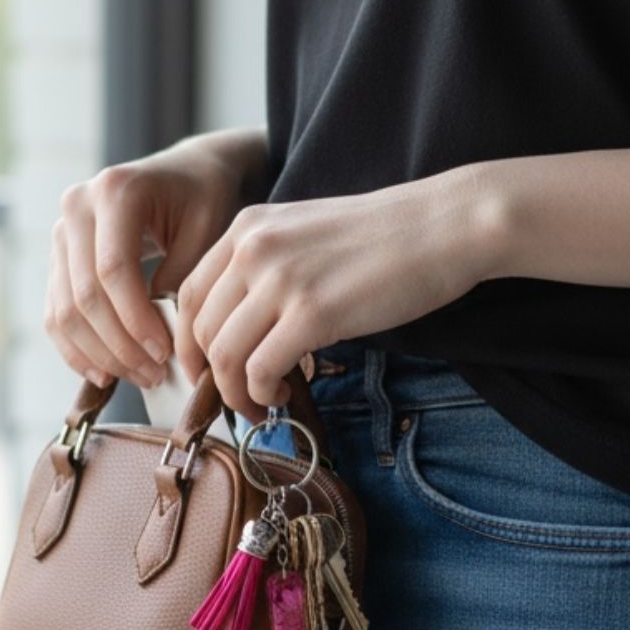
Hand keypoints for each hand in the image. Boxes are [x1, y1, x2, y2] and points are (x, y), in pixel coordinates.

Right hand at [43, 127, 270, 389]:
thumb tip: (159, 334)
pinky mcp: (58, 260)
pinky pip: (56, 314)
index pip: (113, 270)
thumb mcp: (208, 229)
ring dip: (100, 355)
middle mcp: (77, 207)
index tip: (165, 354)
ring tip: (140, 377)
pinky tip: (106, 374)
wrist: (187, 175)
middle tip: (155, 375)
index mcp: (115, 191)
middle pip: (85, 296)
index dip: (136, 320)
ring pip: (65, 311)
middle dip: (120, 345)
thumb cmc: (204, 200)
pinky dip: (78, 350)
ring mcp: (62, 234)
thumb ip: (183, 277)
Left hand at [174, 165, 508, 423]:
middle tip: (235, 397)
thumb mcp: (305, 236)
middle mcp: (253, 249)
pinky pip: (259, 370)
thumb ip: (267, 270)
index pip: (188, 295)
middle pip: (200, 330)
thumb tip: (246, 327)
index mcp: (247, 229)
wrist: (442, 226)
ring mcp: (280, 280)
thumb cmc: (385, 238)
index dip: (190, 344)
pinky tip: (281, 395)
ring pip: (224, 355)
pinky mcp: (312, 313)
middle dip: (211, 377)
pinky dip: (261, 394)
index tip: (207, 371)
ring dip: (235, 393)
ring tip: (260, 404)